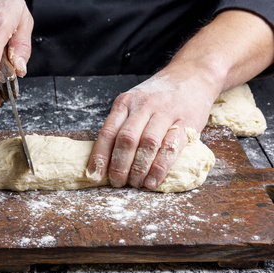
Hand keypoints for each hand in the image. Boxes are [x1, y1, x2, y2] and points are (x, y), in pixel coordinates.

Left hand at [87, 64, 218, 188]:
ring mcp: (165, 112)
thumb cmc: (158, 95)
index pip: (108, 132)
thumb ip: (122, 124)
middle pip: (126, 139)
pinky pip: (171, 147)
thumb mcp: (134, 102)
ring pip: (148, 144)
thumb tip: (106, 158)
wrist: (192, 75)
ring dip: (139, 168)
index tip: (94, 175)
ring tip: (135, 183)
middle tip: (118, 183)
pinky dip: (160, 167)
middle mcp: (143, 105)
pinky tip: (153, 180)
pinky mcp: (187, 121)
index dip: (100, 156)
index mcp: (125, 102)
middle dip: (119, 166)